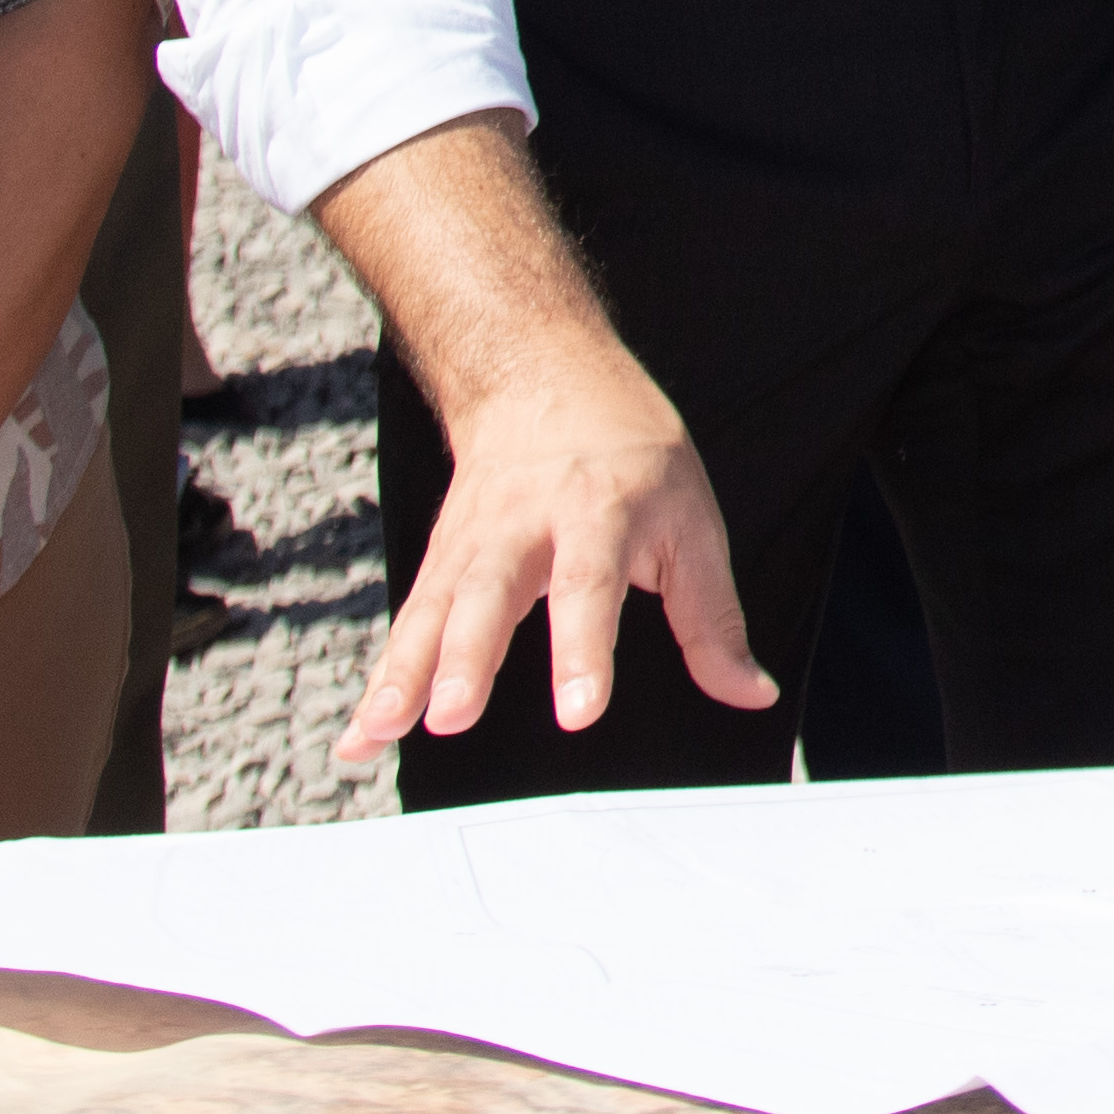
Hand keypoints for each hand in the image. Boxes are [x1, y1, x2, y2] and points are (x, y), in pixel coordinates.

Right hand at [349, 345, 771, 758]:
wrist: (542, 373)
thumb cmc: (631, 454)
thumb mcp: (692, 519)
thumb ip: (713, 617)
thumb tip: (752, 694)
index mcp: (597, 510)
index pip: (590, 584)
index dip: (584, 649)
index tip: (581, 711)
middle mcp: (522, 526)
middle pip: (488, 593)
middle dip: (467, 658)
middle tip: (453, 718)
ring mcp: (470, 544)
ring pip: (431, 611)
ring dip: (405, 675)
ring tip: (384, 732)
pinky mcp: (439, 565)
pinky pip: (407, 629)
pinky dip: (381, 683)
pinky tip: (361, 739)